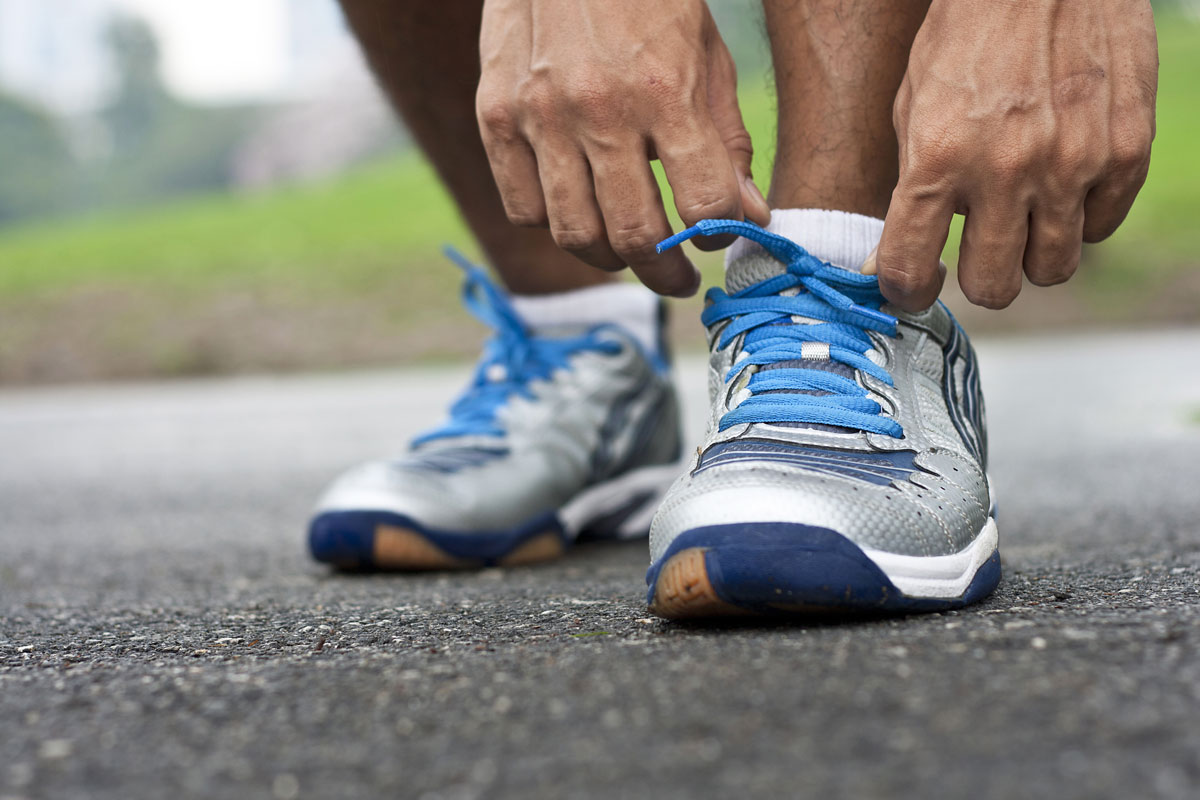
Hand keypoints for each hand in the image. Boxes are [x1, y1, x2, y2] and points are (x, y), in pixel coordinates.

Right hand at [476, 0, 770, 296]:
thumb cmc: (648, 0)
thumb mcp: (706, 56)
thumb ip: (727, 140)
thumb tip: (748, 216)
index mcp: (663, 91)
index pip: (703, 203)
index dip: (718, 236)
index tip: (715, 238)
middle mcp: (598, 110)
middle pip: (635, 235)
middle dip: (665, 274)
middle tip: (677, 281)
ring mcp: (539, 116)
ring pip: (574, 234)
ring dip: (609, 261)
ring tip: (627, 254)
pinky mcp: (494, 116)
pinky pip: (522, 208)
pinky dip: (552, 225)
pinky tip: (577, 213)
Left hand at [871, 0, 1157, 310]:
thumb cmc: (969, 35)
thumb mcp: (913, 104)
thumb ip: (911, 185)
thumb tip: (896, 259)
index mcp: (937, 158)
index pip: (911, 268)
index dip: (908, 289)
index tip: (915, 285)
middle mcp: (1005, 170)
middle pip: (994, 287)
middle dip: (982, 277)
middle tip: (980, 252)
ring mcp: (1072, 163)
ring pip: (1052, 269)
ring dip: (1033, 253)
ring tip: (1025, 214)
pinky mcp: (1126, 151)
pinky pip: (1100, 228)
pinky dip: (1081, 218)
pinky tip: (1065, 183)